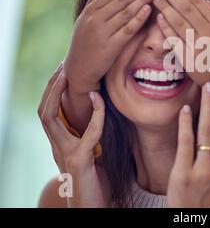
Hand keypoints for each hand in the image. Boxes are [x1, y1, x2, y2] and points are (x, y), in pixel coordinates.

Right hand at [37, 63, 106, 206]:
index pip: (48, 114)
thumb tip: (100, 112)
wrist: (92, 209)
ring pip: (49, 119)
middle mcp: (57, 148)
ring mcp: (65, 155)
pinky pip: (87, 135)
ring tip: (67, 76)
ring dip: (57, 94)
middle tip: (61, 66)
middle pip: (43, 111)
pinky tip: (99, 101)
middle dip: (50, 87)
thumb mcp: (93, 155)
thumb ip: (92, 137)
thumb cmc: (97, 182)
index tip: (62, 72)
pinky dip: (95, 116)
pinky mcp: (78, 163)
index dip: (52, 92)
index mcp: (60, 145)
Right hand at [64, 0, 158, 94]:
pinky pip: (128, 29)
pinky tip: (148, 9)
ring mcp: (103, 31)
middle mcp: (96, 18)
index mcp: (91, 10)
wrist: (78, 68)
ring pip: (126, 12)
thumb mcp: (85, 18)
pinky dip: (138, 18)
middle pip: (122, 0)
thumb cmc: (84, 42)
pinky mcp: (111, 45)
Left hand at [153, 0, 209, 86]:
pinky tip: (159, 18)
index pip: (198, 3)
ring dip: (165, 8)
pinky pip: (174, 40)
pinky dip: (166, 28)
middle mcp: (209, 34)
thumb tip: (207, 0)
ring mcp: (198, 47)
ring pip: (178, 23)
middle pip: (186, 10)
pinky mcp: (189, 60)